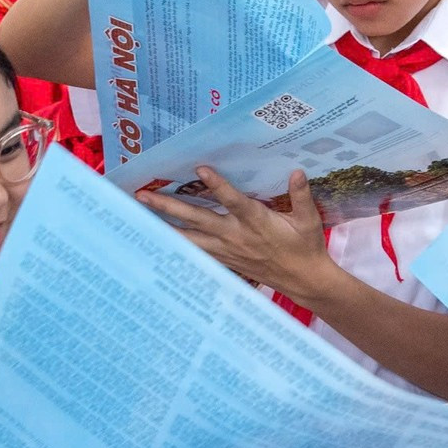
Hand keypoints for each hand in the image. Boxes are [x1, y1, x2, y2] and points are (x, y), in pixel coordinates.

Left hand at [137, 166, 333, 303]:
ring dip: (163, 226)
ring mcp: (227, 250)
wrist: (303, 279)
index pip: (234, 201)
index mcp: (257, 222)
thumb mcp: (310, 220)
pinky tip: (157, 239)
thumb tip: (296, 171)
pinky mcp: (224, 260)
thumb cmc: (306, 246)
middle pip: (198, 219)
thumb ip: (302, 195)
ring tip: (138, 216)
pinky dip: (175, 245)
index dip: (218, 185)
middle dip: (169, 206)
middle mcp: (236, 236)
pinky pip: (195, 251)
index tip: (199, 169)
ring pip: (189, 237)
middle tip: (143, 194)